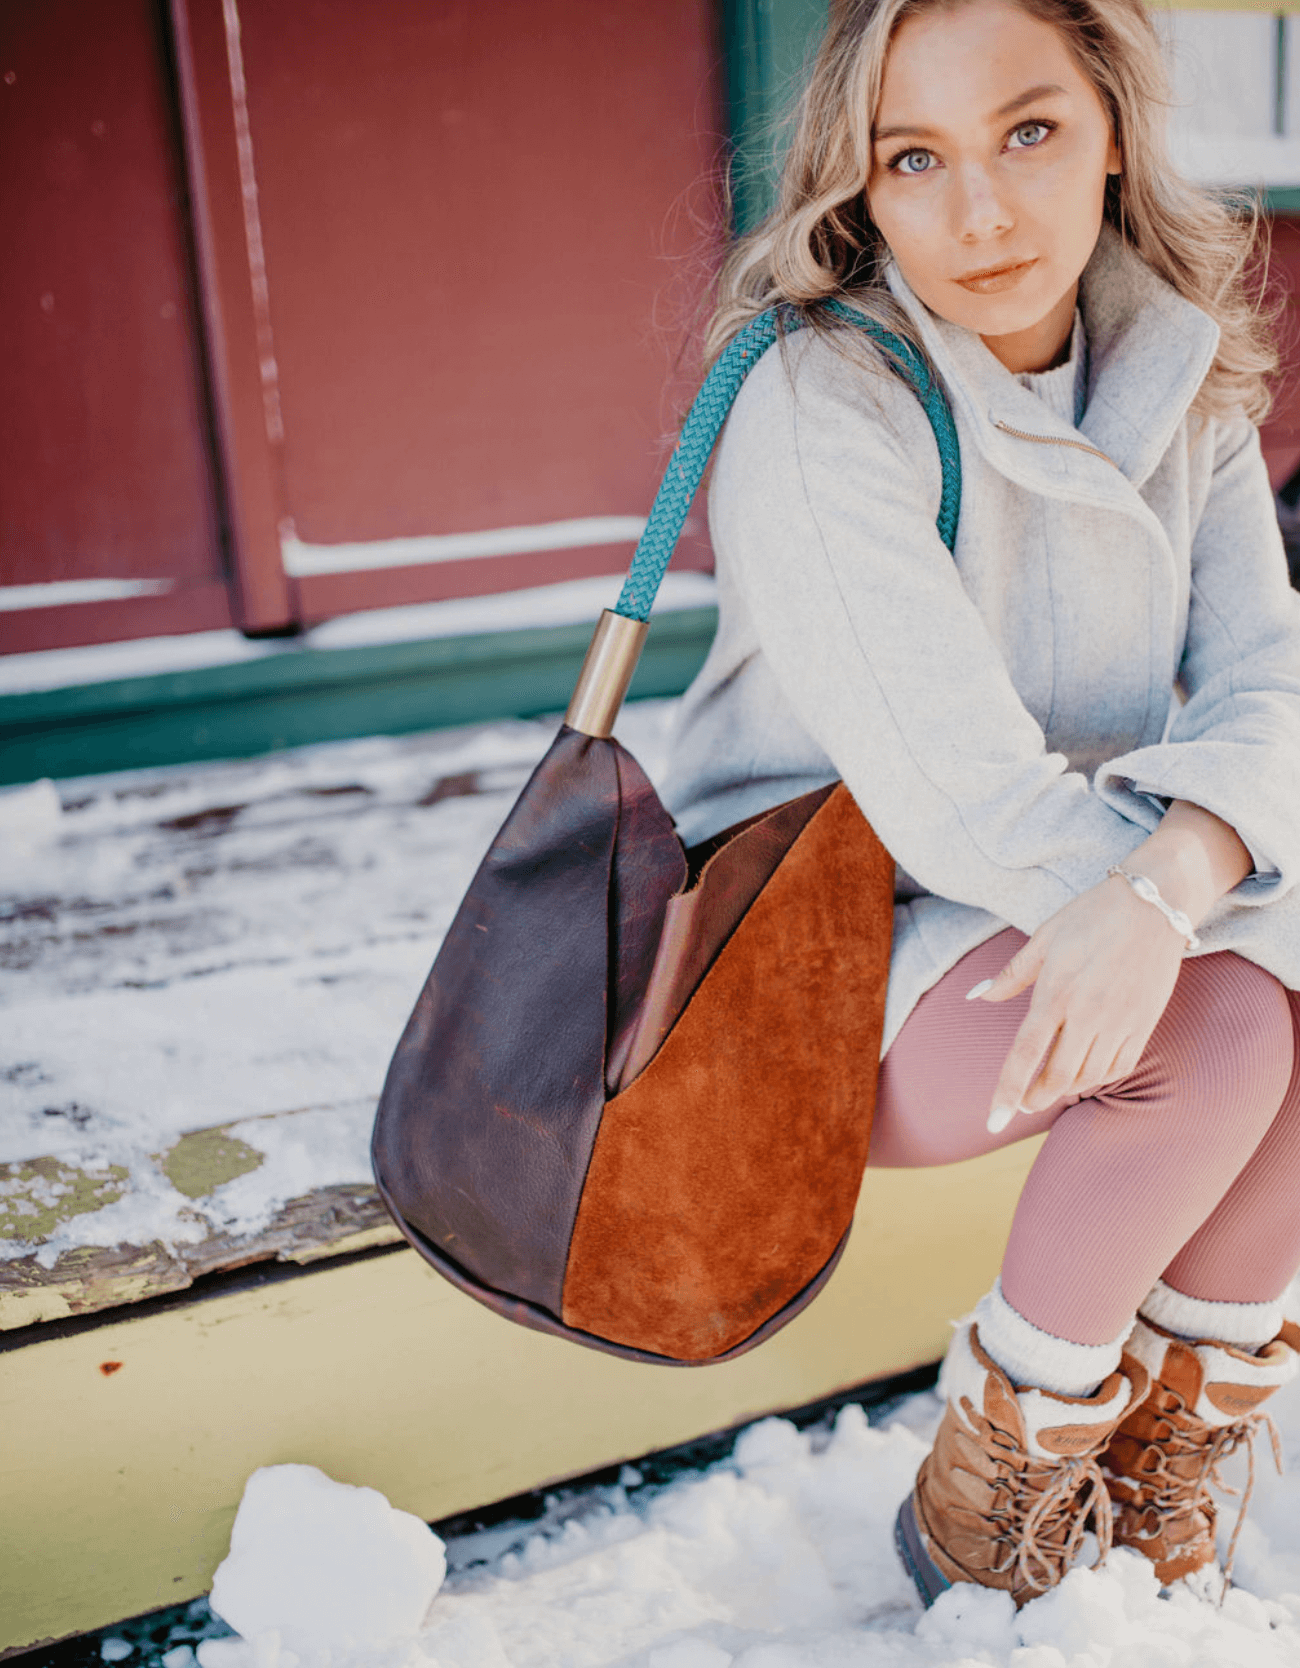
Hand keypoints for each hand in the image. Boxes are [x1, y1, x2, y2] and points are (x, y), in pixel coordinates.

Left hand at [972, 874, 1185, 1130]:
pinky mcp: (1145, 1022)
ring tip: (1052, 1085)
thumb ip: (1011, 974)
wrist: (1155, 904)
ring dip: (1067, 1088)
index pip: (1025, 1054)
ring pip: (1089, 1077)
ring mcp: (1120, 1021)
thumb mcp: (1044, 938)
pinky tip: (1086, 1073)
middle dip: (1036, 1098)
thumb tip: (978, 996)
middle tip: (1024, 1104)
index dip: (1007, 1091)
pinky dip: (1099, 1077)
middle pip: (1058, 1077)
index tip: (993, 1122)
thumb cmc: (1092, 915)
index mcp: (1056, 992)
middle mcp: (1088, 1013)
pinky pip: (1120, 1066)